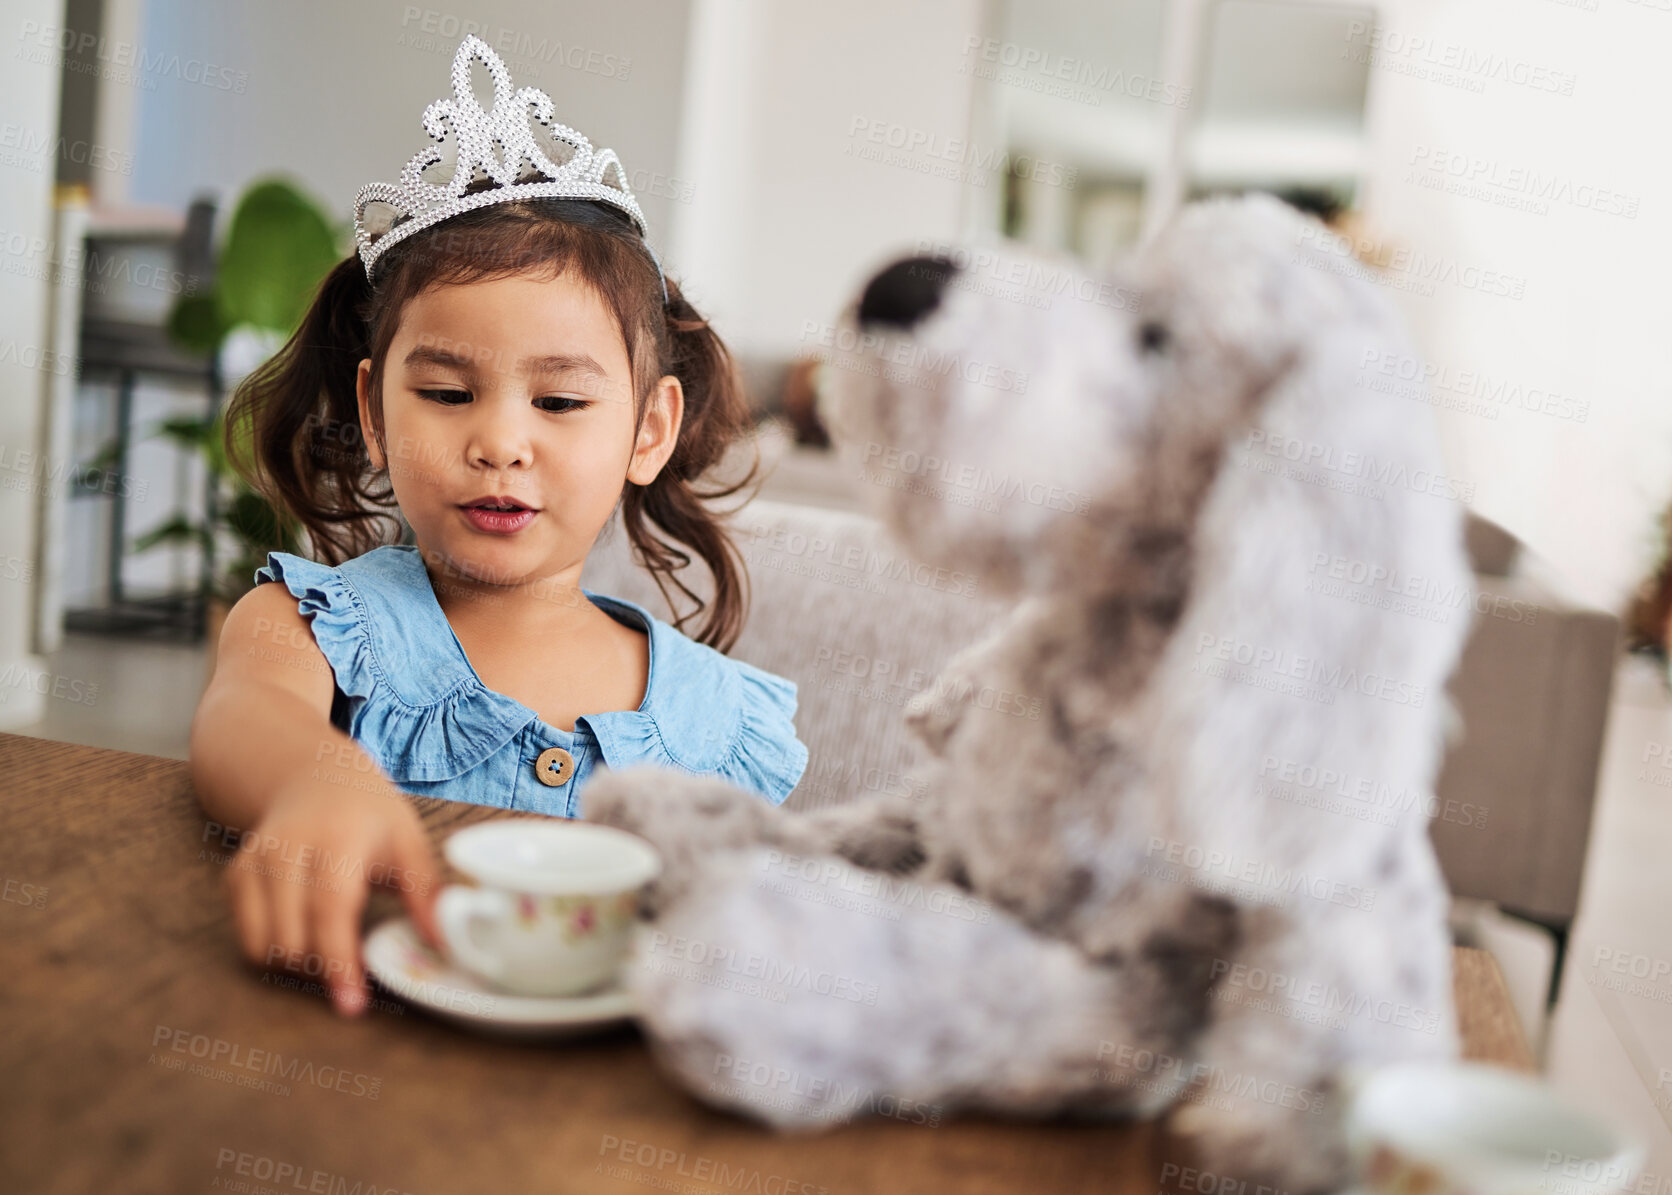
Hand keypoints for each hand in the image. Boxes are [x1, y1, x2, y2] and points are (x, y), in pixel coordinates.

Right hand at [224, 777, 439, 1015]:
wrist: (316, 779)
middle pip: (293, 940)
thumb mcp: (409, 843)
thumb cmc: (370, 816)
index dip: (339, 964)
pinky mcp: (234, 876)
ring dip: (297, 963)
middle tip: (353, 964)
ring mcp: (253, 862)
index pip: (330, 912)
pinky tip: (305, 929)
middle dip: (322, 967)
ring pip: (263, 946)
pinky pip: (248, 938)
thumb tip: (443, 944)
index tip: (353, 1005)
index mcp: (336, 840)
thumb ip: (426, 893)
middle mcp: (286, 850)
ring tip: (330, 944)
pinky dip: (275, 949)